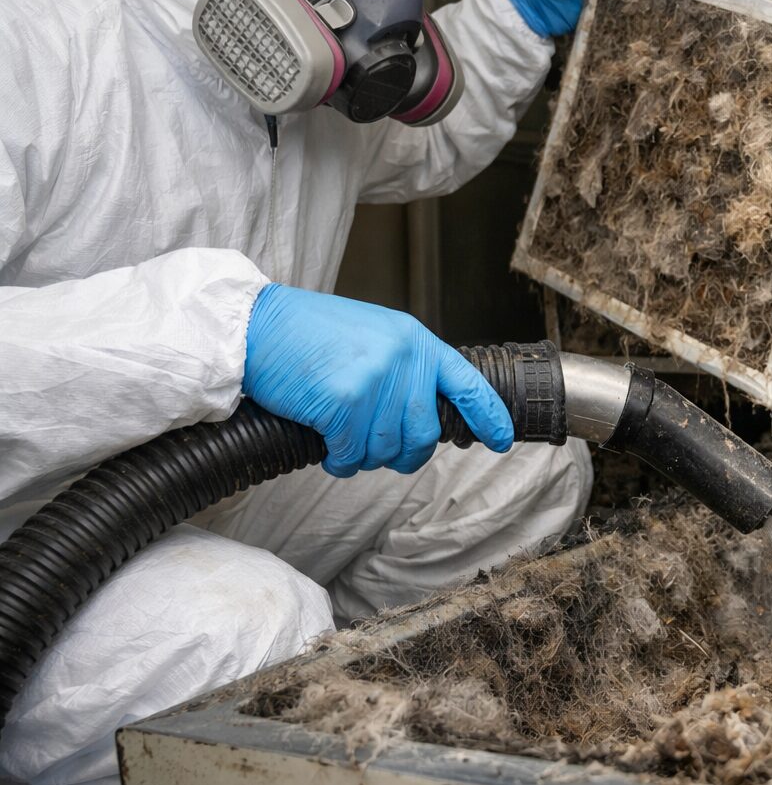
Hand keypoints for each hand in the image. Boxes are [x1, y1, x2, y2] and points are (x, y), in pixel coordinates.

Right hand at [242, 284, 513, 476]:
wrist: (256, 325)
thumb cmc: (307, 334)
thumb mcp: (372, 337)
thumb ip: (403, 368)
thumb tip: (422, 413)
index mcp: (415, 340)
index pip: (467, 383)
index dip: (489, 415)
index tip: (501, 439)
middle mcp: (403, 359)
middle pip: (424, 434)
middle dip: (403, 454)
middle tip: (376, 451)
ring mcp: (376, 381)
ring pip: (387, 449)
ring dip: (364, 457)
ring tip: (343, 438)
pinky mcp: (345, 403)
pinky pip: (353, 454)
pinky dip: (339, 460)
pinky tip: (327, 444)